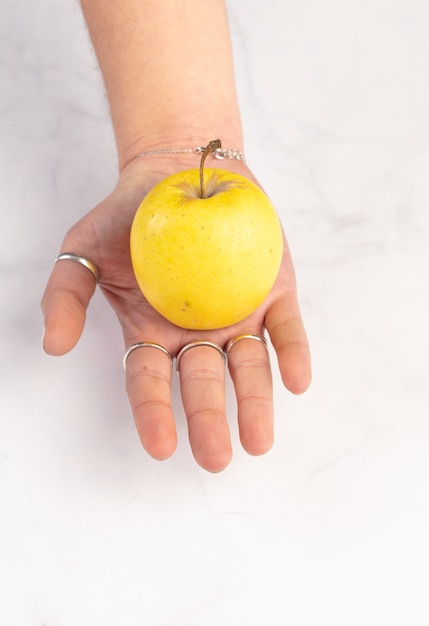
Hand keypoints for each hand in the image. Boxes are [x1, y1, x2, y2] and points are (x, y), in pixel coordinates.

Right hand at [41, 157, 310, 471]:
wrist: (176, 173)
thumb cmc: (125, 218)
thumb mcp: (81, 251)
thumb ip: (65, 297)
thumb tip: (53, 346)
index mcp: (152, 334)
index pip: (150, 381)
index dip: (153, 414)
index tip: (161, 449)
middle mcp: (197, 335)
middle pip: (203, 383)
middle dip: (209, 420)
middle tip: (216, 459)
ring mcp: (237, 316)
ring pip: (249, 366)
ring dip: (256, 403)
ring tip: (259, 441)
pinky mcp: (273, 293)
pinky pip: (285, 328)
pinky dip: (291, 353)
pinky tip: (295, 380)